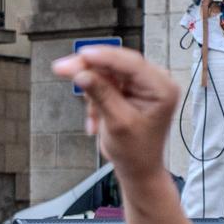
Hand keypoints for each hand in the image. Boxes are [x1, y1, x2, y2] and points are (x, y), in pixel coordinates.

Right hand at [49, 45, 178, 178]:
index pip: (131, 63)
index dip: (104, 56)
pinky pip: (105, 82)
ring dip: (92, 90)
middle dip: (89, 69)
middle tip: (61, 69)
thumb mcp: (117, 123)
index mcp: (162, 87)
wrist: (138, 168)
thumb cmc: (135, 151)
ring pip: (107, 71)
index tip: (81, 55)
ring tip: (92, 118)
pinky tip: (96, 120)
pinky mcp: (129, 88)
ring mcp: (141, 83)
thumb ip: (101, 95)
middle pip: (116, 63)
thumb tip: (81, 74)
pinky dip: (95, 97)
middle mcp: (155, 80)